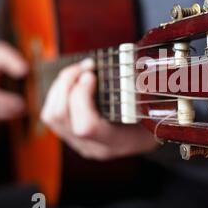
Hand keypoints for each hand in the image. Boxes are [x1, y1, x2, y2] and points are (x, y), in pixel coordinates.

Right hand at [0, 41, 27, 123]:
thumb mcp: (2, 52)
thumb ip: (12, 60)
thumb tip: (24, 71)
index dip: (5, 101)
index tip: (21, 101)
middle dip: (7, 110)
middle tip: (24, 108)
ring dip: (5, 115)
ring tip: (23, 111)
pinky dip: (1, 117)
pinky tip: (15, 112)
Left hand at [41, 59, 156, 160]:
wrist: (150, 137)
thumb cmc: (156, 119)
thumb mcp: (155, 107)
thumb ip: (140, 91)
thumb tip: (129, 60)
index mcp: (115, 142)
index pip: (85, 127)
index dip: (81, 97)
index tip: (92, 75)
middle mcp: (93, 146)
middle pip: (60, 117)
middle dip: (67, 84)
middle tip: (86, 66)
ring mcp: (79, 144)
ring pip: (51, 115)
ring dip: (60, 86)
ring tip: (78, 71)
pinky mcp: (71, 136)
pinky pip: (51, 114)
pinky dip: (58, 92)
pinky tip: (74, 81)